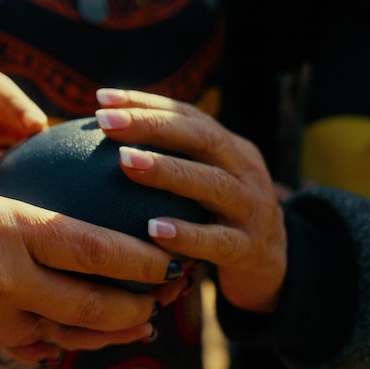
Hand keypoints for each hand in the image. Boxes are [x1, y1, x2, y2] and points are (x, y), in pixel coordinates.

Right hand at [0, 159, 178, 360]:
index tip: (167, 263)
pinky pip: (8, 338)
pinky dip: (39, 338)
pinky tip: (53, 336)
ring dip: (94, 333)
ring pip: (53, 332)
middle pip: (85, 302)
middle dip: (132, 308)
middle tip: (161, 305)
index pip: (87, 245)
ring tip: (125, 328)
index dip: (135, 260)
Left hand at [93, 88, 286, 313]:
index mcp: (231, 149)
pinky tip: (152, 230)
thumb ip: (165, 163)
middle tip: (106, 123)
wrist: (272, 271)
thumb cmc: (217, 221)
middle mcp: (246, 171)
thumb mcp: (200, 186)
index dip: (147, 103)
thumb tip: (97, 142)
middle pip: (202, 138)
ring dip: (167, 170)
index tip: (103, 98)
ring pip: (213, 184)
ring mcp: (252, 209)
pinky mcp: (250, 250)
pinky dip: (187, 234)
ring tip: (125, 161)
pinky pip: (217, 241)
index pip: (188, 116)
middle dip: (152, 125)